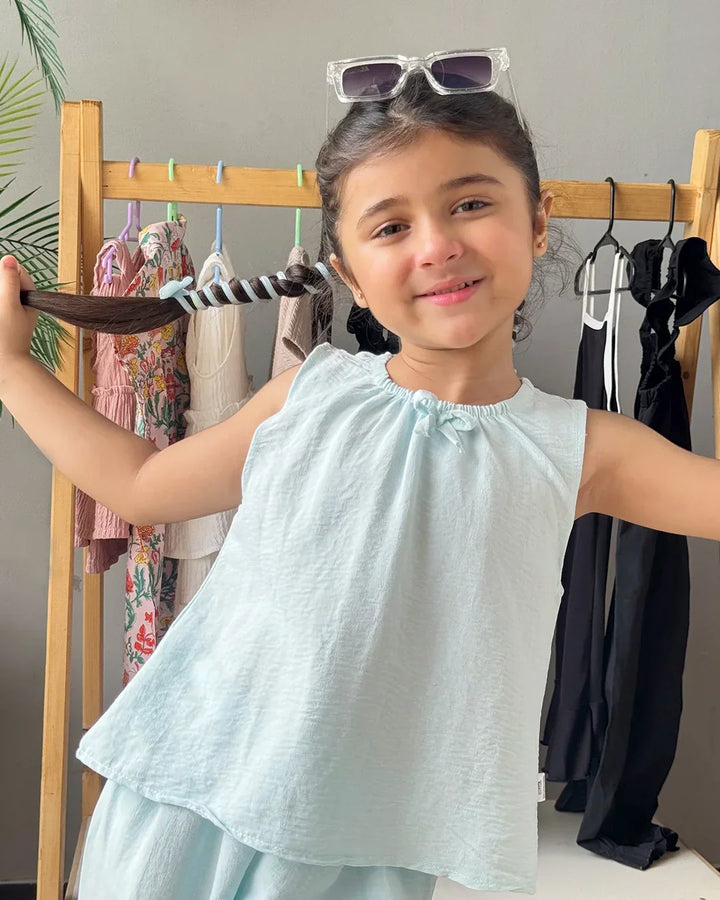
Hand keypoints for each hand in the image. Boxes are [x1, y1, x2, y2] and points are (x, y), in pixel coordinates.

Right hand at [0, 255, 38, 369]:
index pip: (16, 270)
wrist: (5, 366)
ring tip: (2, 317)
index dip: (3, 272)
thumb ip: (8, 282)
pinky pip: (2, 302)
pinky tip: (1, 317)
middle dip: (1, 284)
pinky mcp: (5, 317)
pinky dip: (0, 303)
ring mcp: (12, 310)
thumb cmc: (6, 337)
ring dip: (1, 295)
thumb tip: (10, 258)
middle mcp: (23, 301)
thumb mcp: (7, 305)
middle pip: (6, 280)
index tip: (2, 291)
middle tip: (3, 307)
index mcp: (29, 296)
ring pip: (3, 292)